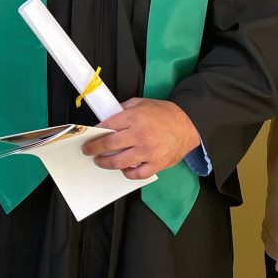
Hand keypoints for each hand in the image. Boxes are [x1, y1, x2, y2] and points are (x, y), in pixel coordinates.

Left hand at [80, 97, 199, 179]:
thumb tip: (107, 117)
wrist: (189, 125)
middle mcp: (140, 135)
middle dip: (94, 149)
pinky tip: (123, 169)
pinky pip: (137, 174)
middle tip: (88, 150)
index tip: (90, 135)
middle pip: (109, 145)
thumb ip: (124, 109)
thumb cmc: (166, 114)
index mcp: (136, 118)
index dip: (96, 132)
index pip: (108, 126)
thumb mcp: (142, 103)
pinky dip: (127, 173)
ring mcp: (148, 152)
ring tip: (100, 161)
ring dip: (105, 163)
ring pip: (119, 162)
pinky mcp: (156, 164)